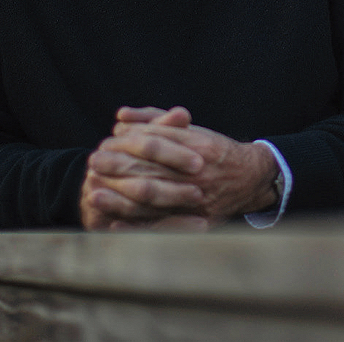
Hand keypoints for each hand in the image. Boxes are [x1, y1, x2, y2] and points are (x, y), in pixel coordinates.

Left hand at [80, 106, 278, 229]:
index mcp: (198, 146)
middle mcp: (199, 172)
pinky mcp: (199, 221)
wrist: (251, 178)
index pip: (155, 142)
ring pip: (154, 198)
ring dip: (120, 196)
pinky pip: (163, 226)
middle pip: (150, 170)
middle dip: (118, 167)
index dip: (126, 143)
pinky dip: (138, 226)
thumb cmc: (214, 150)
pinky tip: (114, 223)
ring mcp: (199, 198)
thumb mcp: (189, 129)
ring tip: (93, 192)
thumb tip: (120, 117)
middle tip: (93, 163)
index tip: (104, 143)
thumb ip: (155, 120)